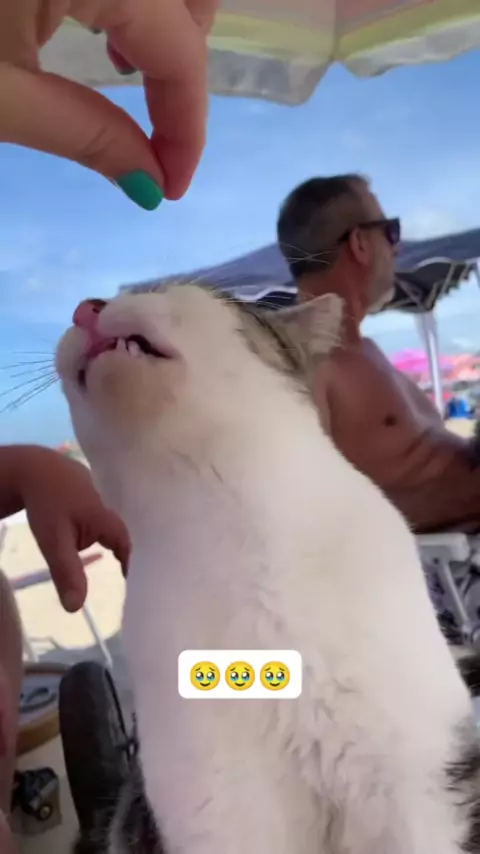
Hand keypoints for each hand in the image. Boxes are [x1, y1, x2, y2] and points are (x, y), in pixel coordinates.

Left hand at [0, 0, 216, 202]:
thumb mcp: (0, 98)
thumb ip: (81, 131)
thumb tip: (150, 181)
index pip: (181, 49)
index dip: (188, 126)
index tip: (173, 188)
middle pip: (191, 1)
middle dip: (189, 64)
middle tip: (160, 128)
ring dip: (166, 27)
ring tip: (128, 71)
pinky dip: (132, 1)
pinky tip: (99, 26)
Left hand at [17, 447, 129, 611]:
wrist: (34, 467)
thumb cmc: (47, 504)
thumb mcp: (53, 541)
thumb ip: (67, 573)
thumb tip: (76, 609)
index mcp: (108, 520)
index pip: (130, 548)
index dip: (136, 565)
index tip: (144, 583)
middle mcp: (111, 510)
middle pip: (126, 537)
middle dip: (134, 554)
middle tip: (141, 575)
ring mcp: (103, 501)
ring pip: (115, 527)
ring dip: (120, 542)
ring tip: (126, 562)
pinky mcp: (93, 497)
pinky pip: (106, 518)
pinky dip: (106, 531)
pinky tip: (103, 540)